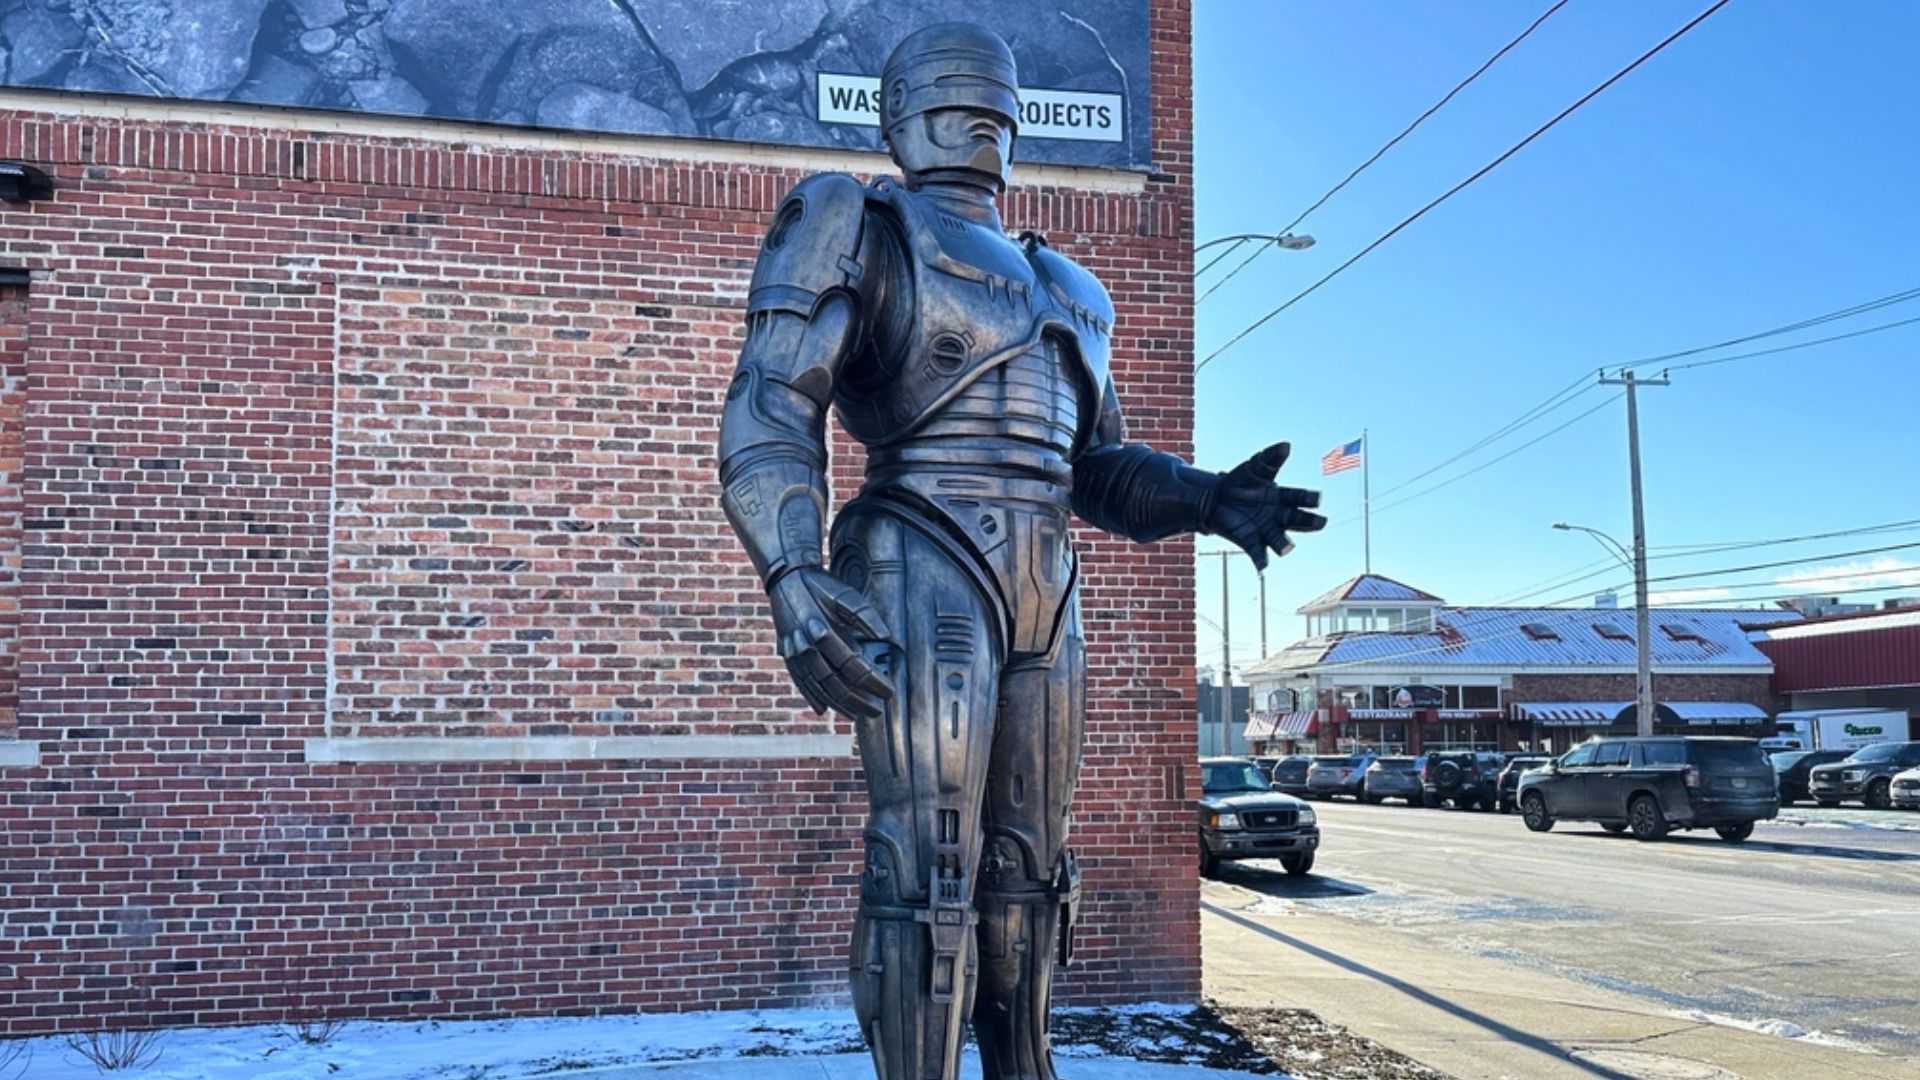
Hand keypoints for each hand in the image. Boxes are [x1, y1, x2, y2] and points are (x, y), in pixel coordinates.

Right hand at [768, 567, 894, 719]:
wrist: (785, 577)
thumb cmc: (819, 584)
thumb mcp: (844, 594)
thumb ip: (864, 615)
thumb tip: (886, 635)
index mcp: (821, 630)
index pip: (852, 665)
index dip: (872, 681)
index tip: (890, 691)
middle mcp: (805, 646)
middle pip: (834, 683)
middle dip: (858, 700)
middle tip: (878, 711)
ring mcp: (793, 653)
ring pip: (816, 687)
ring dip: (837, 704)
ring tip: (856, 715)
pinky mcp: (786, 654)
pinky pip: (799, 681)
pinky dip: (810, 696)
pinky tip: (822, 710)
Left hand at [1205, 442, 1326, 569]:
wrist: (1214, 498)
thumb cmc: (1239, 481)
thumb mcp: (1254, 467)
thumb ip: (1271, 458)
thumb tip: (1287, 445)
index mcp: (1281, 497)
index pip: (1298, 498)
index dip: (1309, 498)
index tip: (1318, 498)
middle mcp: (1278, 516)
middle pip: (1297, 520)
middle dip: (1309, 522)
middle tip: (1321, 522)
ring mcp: (1264, 530)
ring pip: (1279, 539)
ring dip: (1284, 544)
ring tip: (1288, 548)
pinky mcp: (1249, 540)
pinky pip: (1257, 552)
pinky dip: (1260, 560)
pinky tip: (1261, 568)